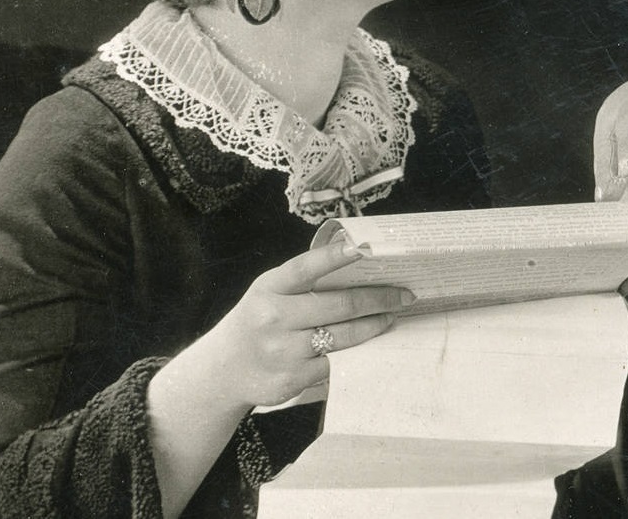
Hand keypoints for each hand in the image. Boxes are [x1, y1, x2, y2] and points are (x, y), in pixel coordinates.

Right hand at [190, 239, 415, 407]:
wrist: (224, 371)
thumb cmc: (258, 320)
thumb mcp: (269, 291)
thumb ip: (303, 279)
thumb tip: (355, 256)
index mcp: (269, 288)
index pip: (305, 268)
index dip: (335, 257)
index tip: (364, 247)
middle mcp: (274, 318)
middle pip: (339, 305)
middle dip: (379, 299)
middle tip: (404, 294)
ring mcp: (282, 352)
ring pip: (344, 337)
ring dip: (375, 326)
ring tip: (391, 317)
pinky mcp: (291, 380)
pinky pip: (336, 364)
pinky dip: (356, 353)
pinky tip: (370, 346)